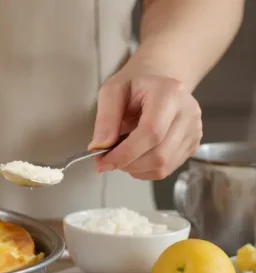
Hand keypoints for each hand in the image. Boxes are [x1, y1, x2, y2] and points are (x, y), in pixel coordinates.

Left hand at [88, 72, 202, 179]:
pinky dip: (146, 170)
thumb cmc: (134, 85)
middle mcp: (188, 112)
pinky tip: (136, 157)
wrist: (159, 80)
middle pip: (159, 154)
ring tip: (122, 156)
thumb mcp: (112, 91)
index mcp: (169, 93)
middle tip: (108, 160)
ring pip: (164, 166)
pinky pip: (168, 168)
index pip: (151, 132)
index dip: (125, 153)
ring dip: (136, 169)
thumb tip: (100, 147)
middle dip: (128, 164)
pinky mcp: (194, 143)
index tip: (103, 161)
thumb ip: (105, 118)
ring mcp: (195, 129)